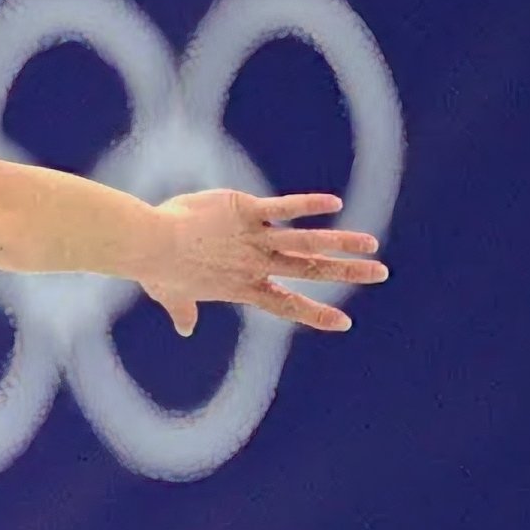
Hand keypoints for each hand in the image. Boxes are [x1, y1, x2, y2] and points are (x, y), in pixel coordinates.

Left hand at [140, 190, 387, 335]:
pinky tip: (334, 202)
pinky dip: (307, 204)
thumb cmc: (155, 270)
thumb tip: (184, 328)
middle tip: (380, 273)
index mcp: (242, 287)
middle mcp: (255, 264)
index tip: (343, 323)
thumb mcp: (171, 295)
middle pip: (310, 270)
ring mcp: (253, 238)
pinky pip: (283, 207)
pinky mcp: (244, 210)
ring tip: (371, 244)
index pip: (286, 304)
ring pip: (307, 241)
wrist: (149, 243)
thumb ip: (183, 310)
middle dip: (346, 272)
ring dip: (341, 241)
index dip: (314, 313)